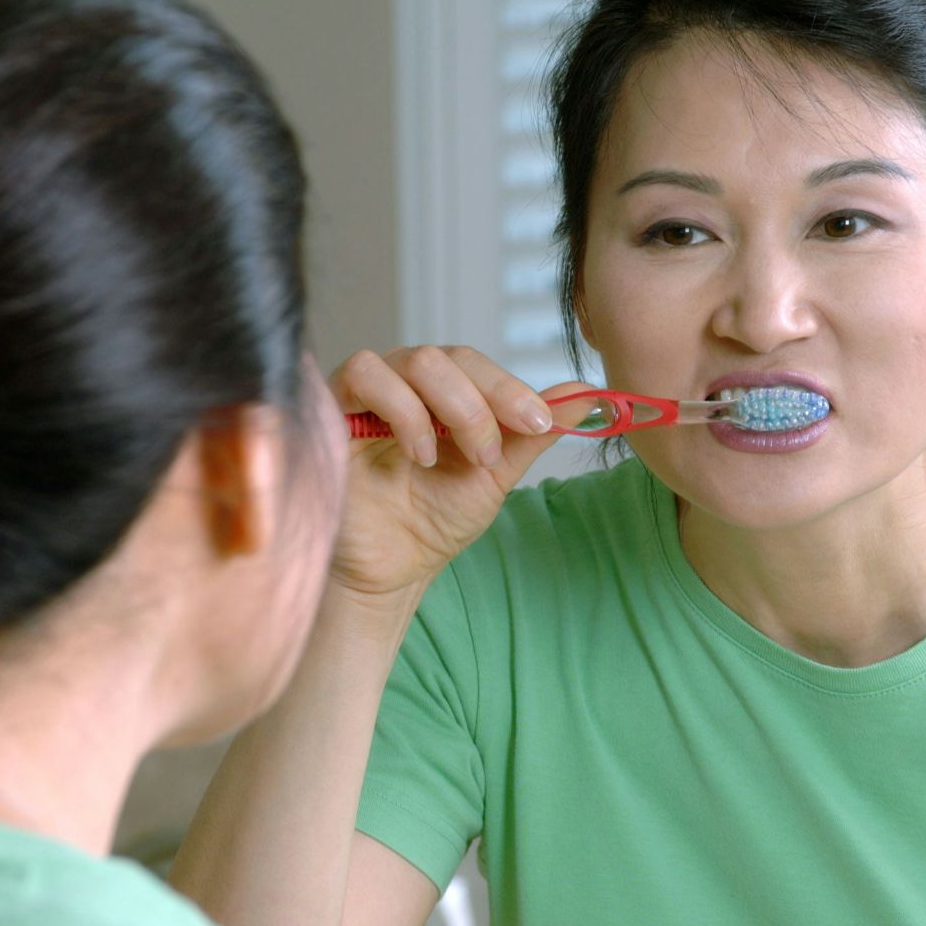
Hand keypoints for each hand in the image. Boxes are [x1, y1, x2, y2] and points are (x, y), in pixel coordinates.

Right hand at [327, 345, 588, 622]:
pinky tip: (417, 453)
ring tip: (447, 459)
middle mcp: (404, 383)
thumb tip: (593, 396)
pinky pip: (363, 374)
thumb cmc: (434, 520)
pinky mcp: (332, 408)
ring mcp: (367, 393)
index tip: (540, 423)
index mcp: (443, 392)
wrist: (390, 569)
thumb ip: (533, 433)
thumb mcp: (495, 475)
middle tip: (491, 455)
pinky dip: (401, 409)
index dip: (510, 388)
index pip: (476, 364)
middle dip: (481, 403)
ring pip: (412, 359)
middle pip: (446, 356)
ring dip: (447, 407)